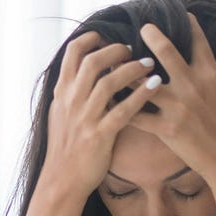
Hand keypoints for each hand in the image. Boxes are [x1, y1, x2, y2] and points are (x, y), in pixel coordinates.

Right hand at [40, 31, 163, 195]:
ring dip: (131, 69)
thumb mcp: (59, 113)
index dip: (90, 39)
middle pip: (93, 62)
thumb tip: (81, 72)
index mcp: (62, 93)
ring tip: (149, 63)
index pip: (72, 54)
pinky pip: (124, 110)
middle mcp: (72, 101)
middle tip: (131, 49)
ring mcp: (85, 118)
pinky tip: (155, 85)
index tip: (105, 35)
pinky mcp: (100, 135)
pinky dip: (141, 95)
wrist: (62, 179)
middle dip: (115, 50)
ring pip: (108, 83)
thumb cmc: (65, 146)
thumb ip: (71, 92)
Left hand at [129, 13, 215, 184]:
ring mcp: (177, 107)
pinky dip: (120, 108)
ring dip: (127, 72)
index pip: (199, 42)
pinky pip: (137, 116)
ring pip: (143, 83)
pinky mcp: (166, 129)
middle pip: (166, 52)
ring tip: (113, 62)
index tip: (181, 13)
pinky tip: (106, 101)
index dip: (189, 25)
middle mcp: (192, 85)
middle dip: (151, 36)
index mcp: (212, 75)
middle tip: (140, 26)